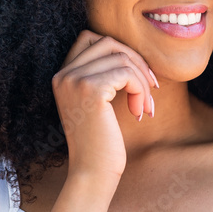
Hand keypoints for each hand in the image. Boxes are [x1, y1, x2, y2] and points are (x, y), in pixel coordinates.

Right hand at [52, 30, 156, 178]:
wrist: (93, 172)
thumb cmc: (101, 142)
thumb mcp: (98, 103)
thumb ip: (104, 75)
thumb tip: (134, 52)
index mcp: (62, 76)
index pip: (91, 38)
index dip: (120, 52)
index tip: (138, 76)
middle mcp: (63, 75)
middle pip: (109, 43)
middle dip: (136, 62)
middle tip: (151, 89)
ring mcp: (74, 81)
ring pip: (122, 58)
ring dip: (142, 81)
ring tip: (145, 107)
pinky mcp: (91, 90)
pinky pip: (127, 73)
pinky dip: (141, 90)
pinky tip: (140, 111)